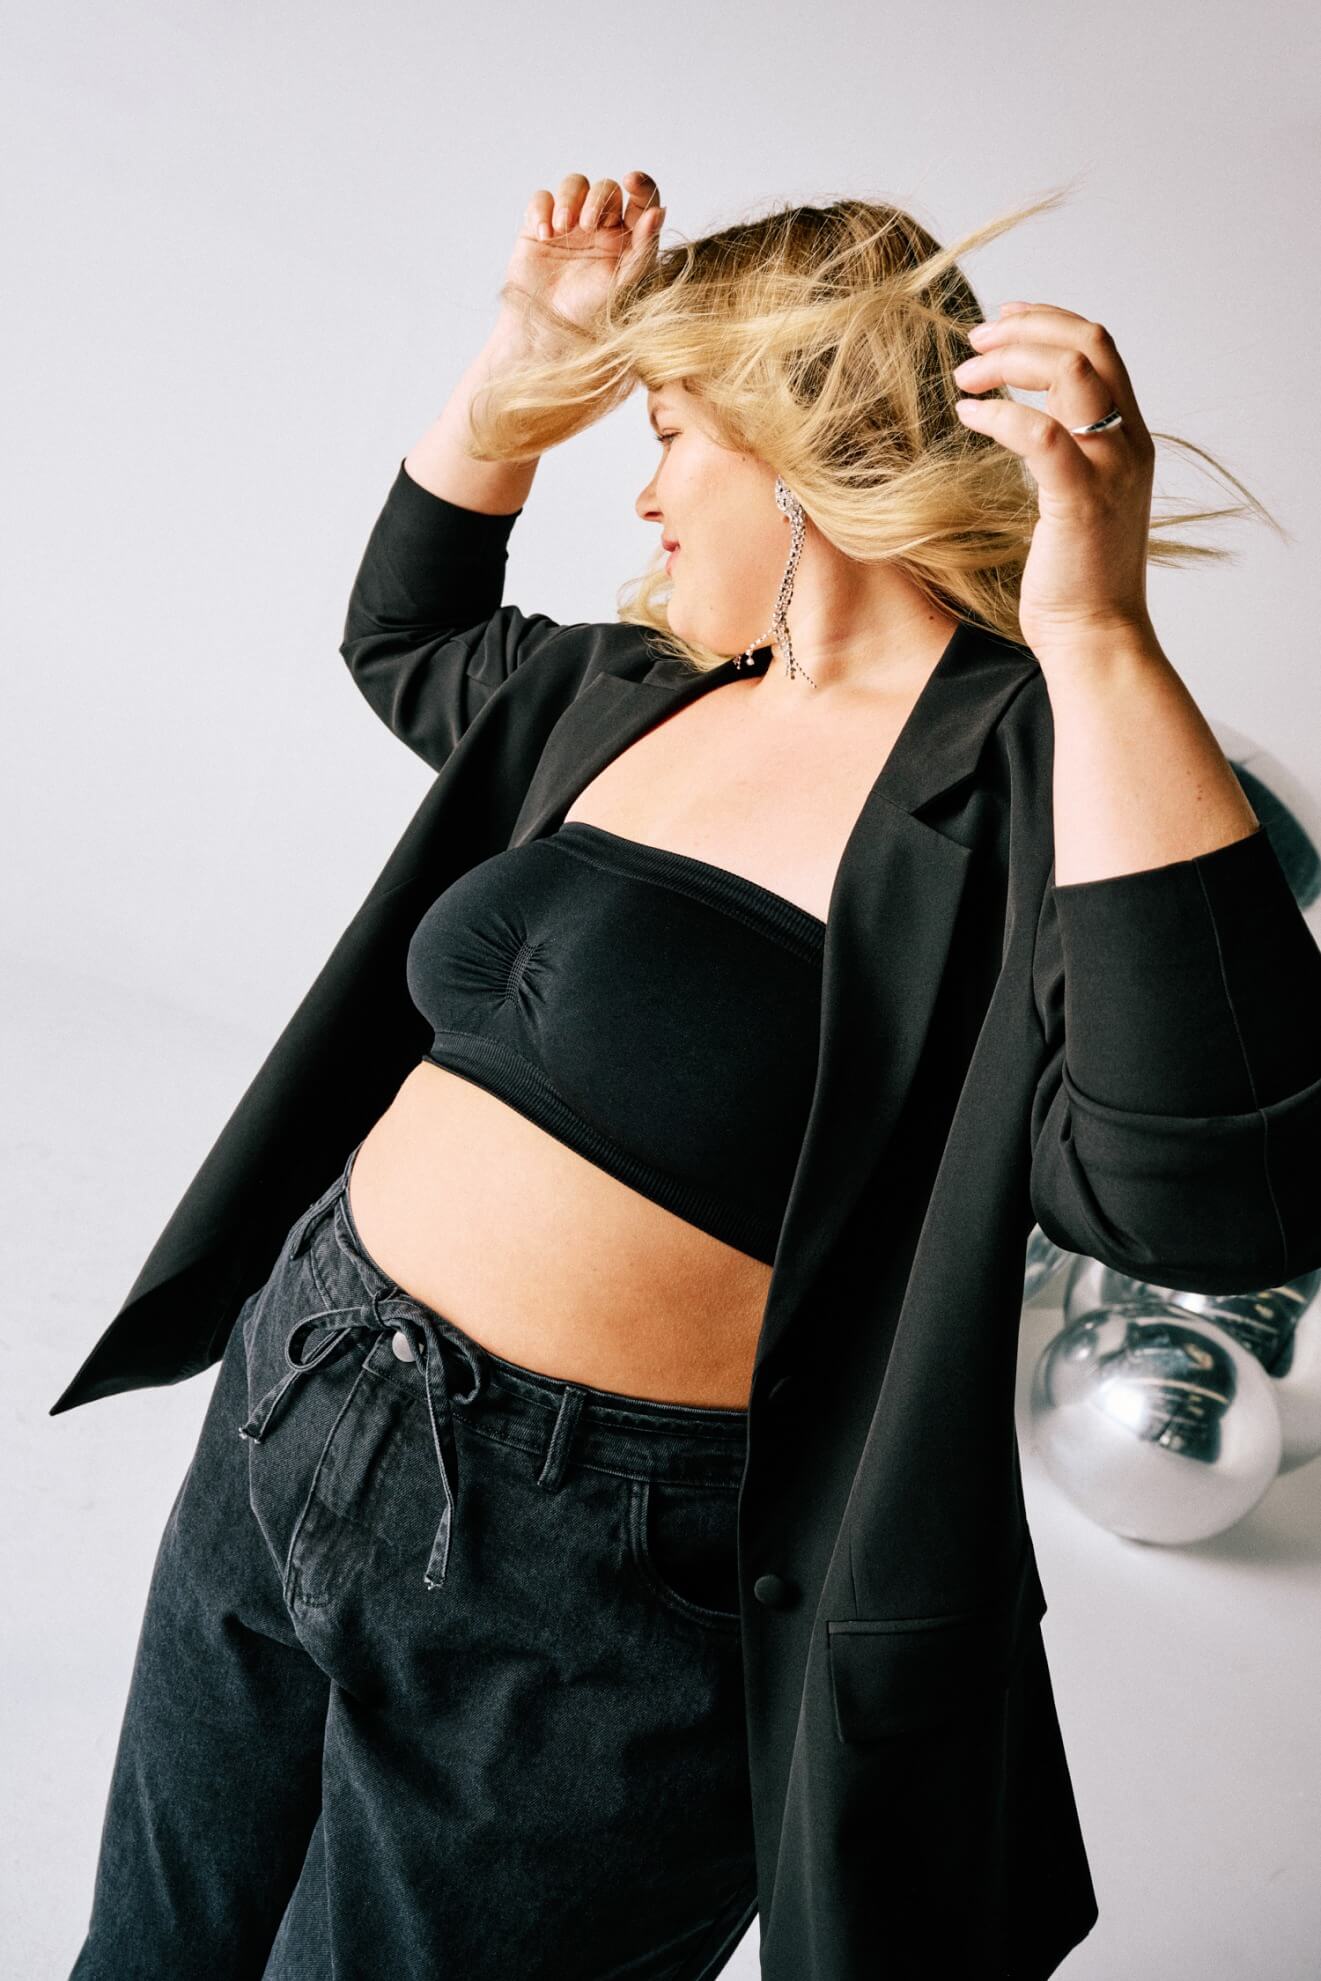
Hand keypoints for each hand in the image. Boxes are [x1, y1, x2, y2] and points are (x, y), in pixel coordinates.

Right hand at [501, 170, 666, 338]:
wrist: (548, 328)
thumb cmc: (590, 310)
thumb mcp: (623, 282)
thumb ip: (643, 248)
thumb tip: (659, 211)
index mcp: (626, 236)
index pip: (640, 199)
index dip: (641, 184)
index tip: (632, 181)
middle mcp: (600, 224)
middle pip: (605, 187)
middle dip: (598, 199)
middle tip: (588, 225)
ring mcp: (570, 222)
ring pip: (574, 184)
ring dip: (570, 199)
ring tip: (563, 228)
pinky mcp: (540, 225)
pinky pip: (542, 199)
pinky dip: (542, 210)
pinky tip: (545, 236)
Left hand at [950, 301, 1158, 658]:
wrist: (1097, 637)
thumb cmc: (1076, 581)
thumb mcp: (1075, 501)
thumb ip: (1063, 455)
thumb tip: (1027, 422)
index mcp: (1129, 439)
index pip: (1100, 348)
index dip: (1047, 322)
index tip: (999, 322)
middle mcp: (1128, 445)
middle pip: (1089, 344)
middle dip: (1025, 329)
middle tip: (972, 343)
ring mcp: (1109, 469)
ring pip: (1071, 372)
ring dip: (1010, 360)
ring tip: (965, 376)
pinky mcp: (1080, 499)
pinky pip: (1040, 433)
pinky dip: (999, 412)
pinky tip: (969, 415)